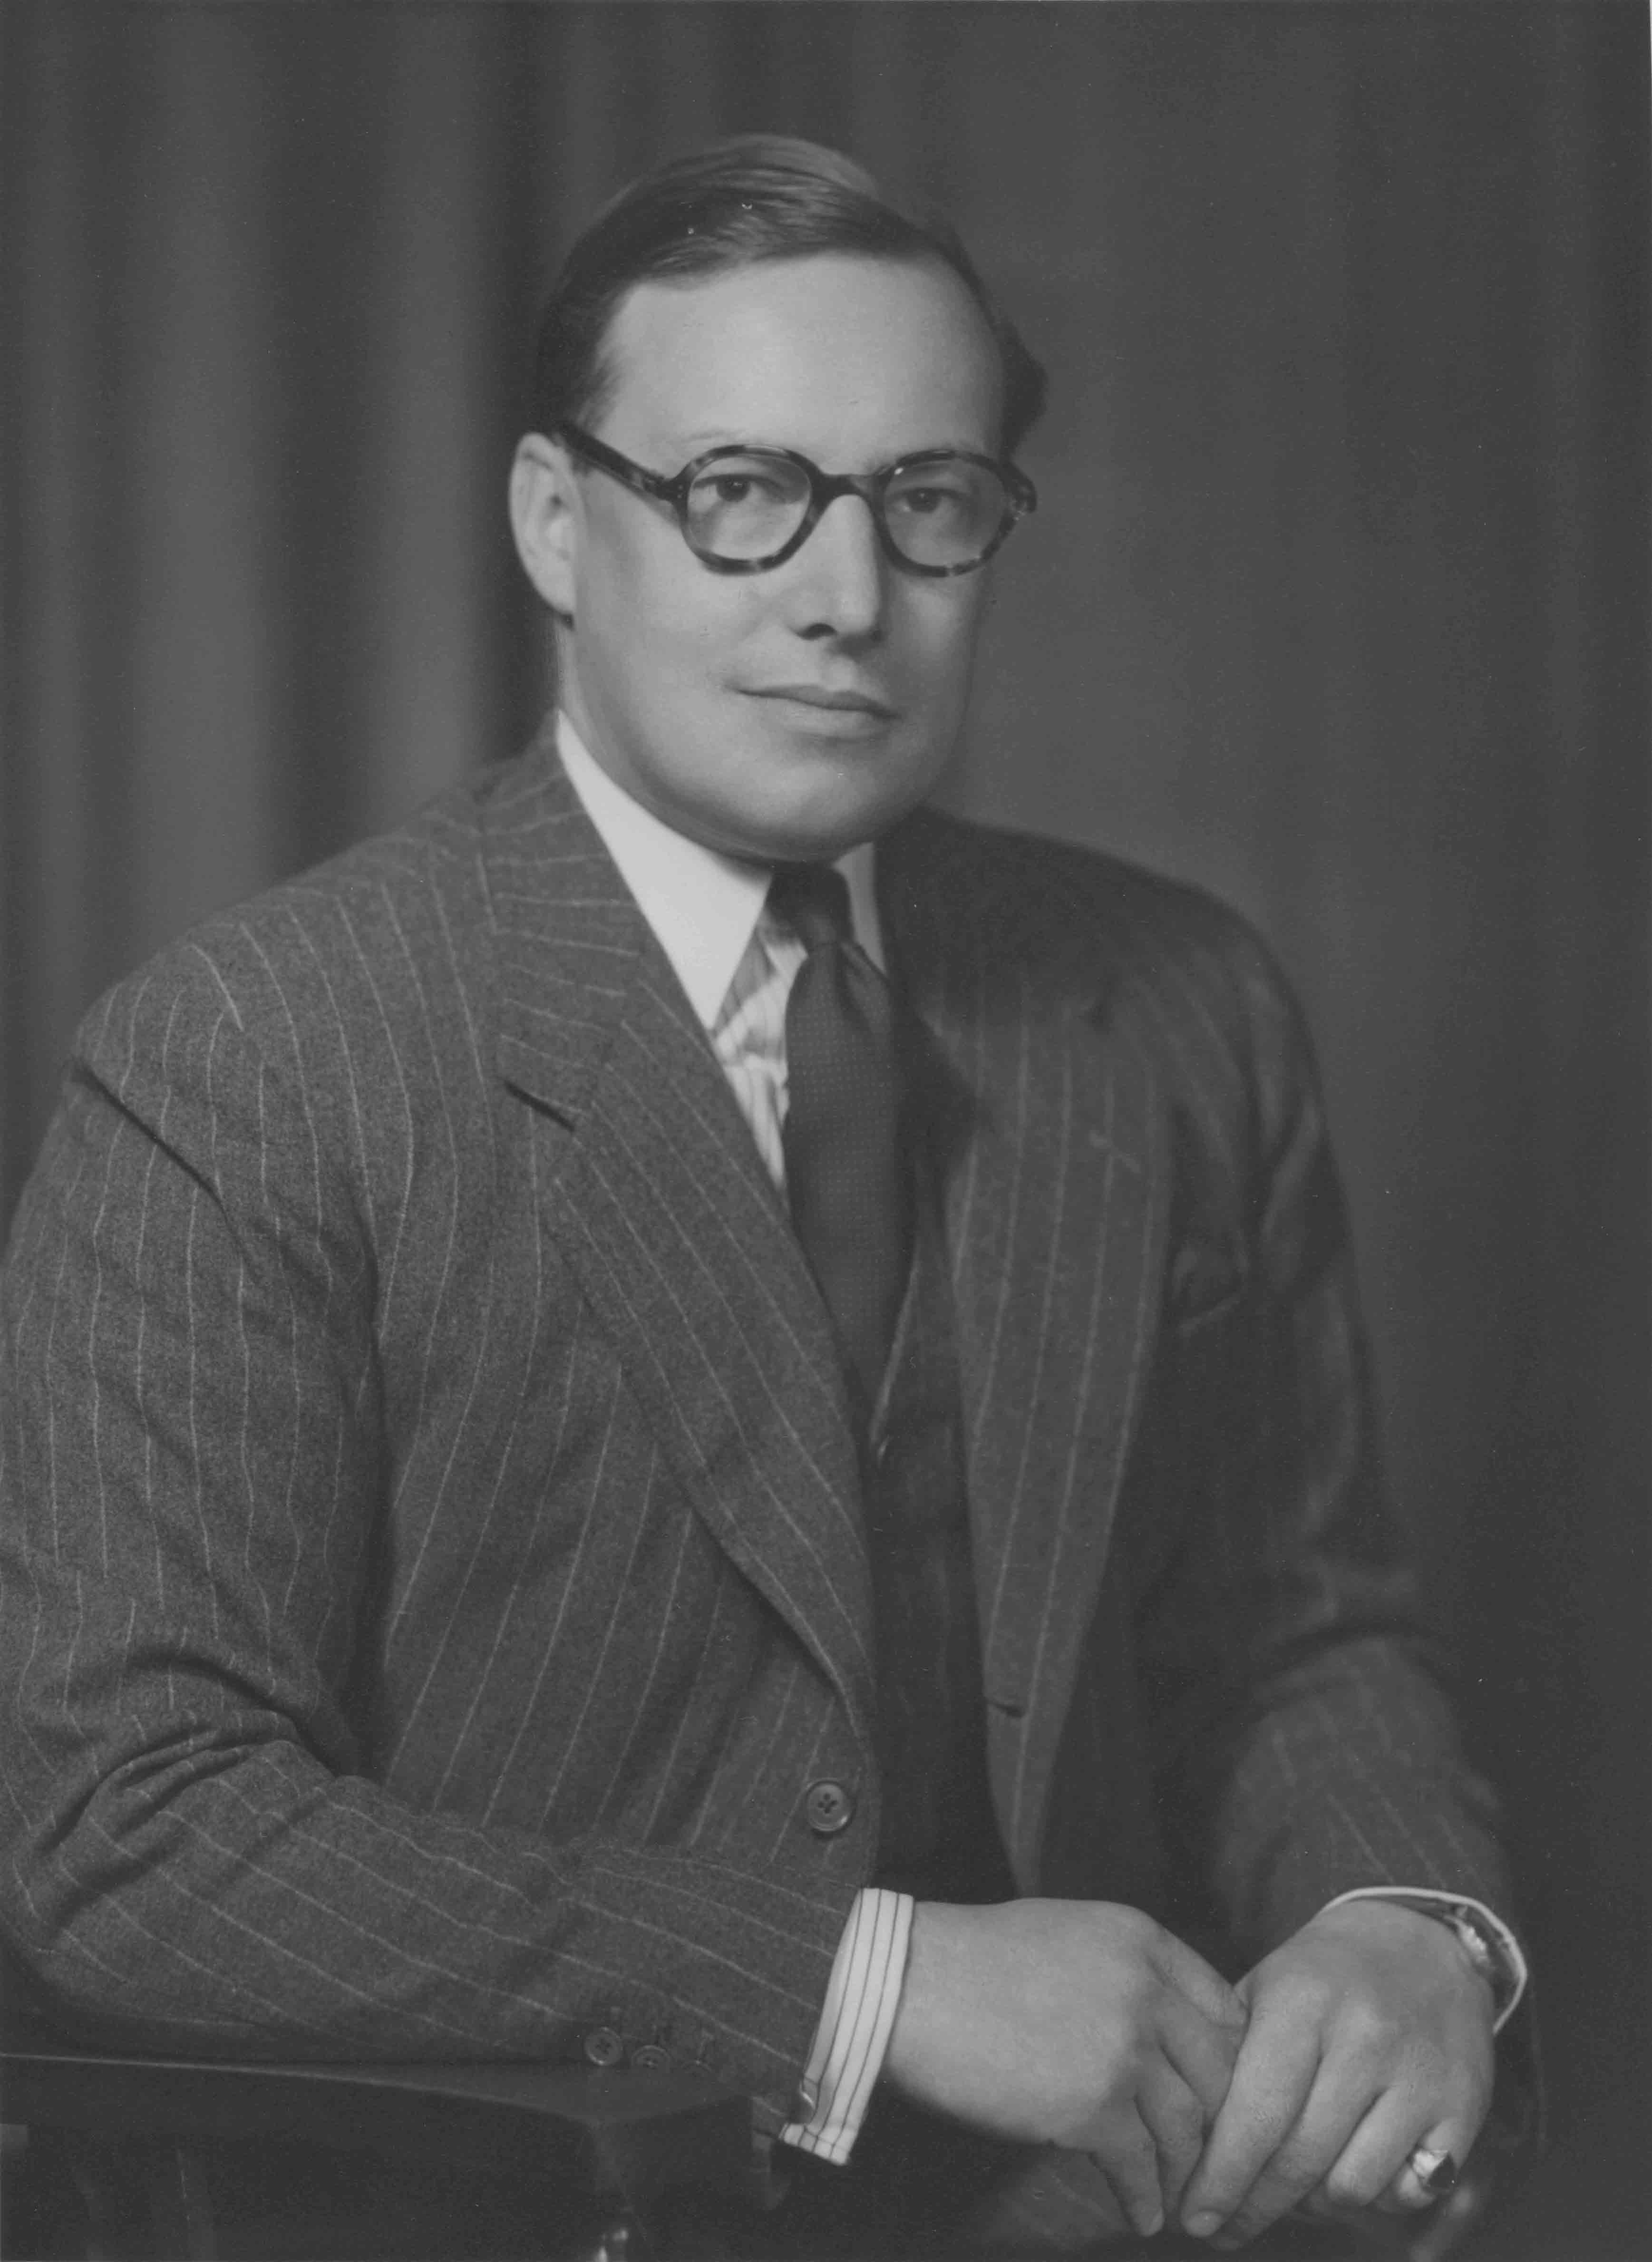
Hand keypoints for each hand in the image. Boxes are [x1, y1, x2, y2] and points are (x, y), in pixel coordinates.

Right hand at [883, 1898, 1245, 2236]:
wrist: (906, 1986)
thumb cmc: (973, 1960)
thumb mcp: (1067, 1932)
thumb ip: (1124, 1970)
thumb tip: (1161, 2028)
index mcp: (1141, 1939)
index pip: (1223, 2009)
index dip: (1225, 2060)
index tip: (1216, 2097)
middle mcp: (1145, 1990)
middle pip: (1217, 2073)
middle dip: (1216, 2124)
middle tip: (1207, 2160)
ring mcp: (1124, 2050)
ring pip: (1187, 2127)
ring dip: (1183, 2171)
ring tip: (1177, 2197)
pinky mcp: (1093, 2109)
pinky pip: (1141, 2168)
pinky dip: (1144, 2198)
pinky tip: (1140, 2214)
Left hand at [1178, 1898, 1496, 2248]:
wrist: (1425, 1942)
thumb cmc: (1326, 1974)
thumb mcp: (1267, 1986)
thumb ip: (1229, 2054)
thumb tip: (1187, 2139)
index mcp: (1304, 2002)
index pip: (1255, 2114)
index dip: (1222, 2178)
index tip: (1194, 2217)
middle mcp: (1366, 2037)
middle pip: (1300, 2159)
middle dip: (1255, 2207)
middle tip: (1225, 2229)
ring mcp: (1420, 2076)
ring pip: (1352, 2186)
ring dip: (1314, 2204)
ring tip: (1293, 2190)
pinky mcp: (1464, 2108)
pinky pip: (1407, 2191)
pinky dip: (1374, 2199)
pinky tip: (1352, 2172)